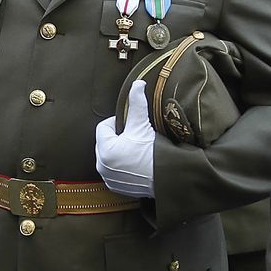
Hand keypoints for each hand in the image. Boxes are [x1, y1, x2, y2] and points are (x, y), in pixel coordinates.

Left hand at [95, 81, 155, 197]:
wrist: (168, 178)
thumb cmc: (154, 152)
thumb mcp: (143, 124)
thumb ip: (136, 103)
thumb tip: (137, 84)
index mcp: (105, 150)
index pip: (103, 127)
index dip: (117, 123)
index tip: (131, 126)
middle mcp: (102, 166)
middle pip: (105, 142)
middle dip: (118, 137)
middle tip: (135, 138)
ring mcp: (108, 178)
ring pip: (109, 156)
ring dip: (119, 151)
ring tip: (136, 150)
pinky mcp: (116, 187)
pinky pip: (114, 170)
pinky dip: (122, 165)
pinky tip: (136, 163)